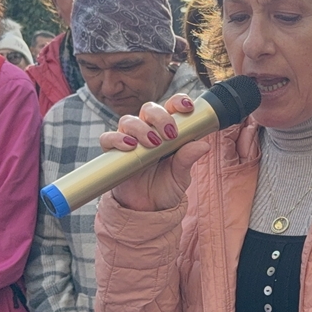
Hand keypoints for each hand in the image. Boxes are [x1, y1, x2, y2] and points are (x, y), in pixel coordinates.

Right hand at [99, 94, 211, 211]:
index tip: (187, 108)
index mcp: (167, 130)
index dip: (178, 102)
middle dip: (160, 117)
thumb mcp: (181, 175)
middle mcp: (147, 131)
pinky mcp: (113, 153)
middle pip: (149, 109)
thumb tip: (203, 145)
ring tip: (152, 143)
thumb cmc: (166, 188)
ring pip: (129, 120)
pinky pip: (108, 139)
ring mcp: (129, 140)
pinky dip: (117, 138)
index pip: (171, 107)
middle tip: (170, 134)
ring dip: (141, 128)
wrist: (147, 210)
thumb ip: (188, 158)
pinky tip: (130, 146)